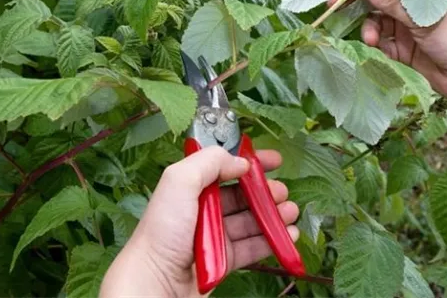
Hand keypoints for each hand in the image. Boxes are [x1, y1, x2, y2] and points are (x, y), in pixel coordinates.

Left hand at [100, 147, 299, 297]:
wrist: (155, 284)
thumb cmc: (161, 234)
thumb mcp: (179, 183)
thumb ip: (208, 162)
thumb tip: (239, 160)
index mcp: (190, 188)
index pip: (224, 167)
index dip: (250, 162)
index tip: (274, 161)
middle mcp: (202, 210)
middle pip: (242, 195)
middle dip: (266, 191)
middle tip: (283, 192)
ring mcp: (214, 237)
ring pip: (251, 221)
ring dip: (274, 215)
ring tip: (291, 213)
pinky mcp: (223, 261)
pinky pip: (252, 247)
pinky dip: (272, 241)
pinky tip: (287, 236)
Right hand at [327, 0, 446, 105]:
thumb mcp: (422, 18)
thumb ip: (391, 1)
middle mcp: (412, 3)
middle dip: (355, 2)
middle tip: (333, 7)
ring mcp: (407, 26)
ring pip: (375, 20)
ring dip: (368, 28)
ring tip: (371, 39)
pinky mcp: (403, 48)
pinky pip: (380, 41)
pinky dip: (375, 43)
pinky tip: (377, 47)